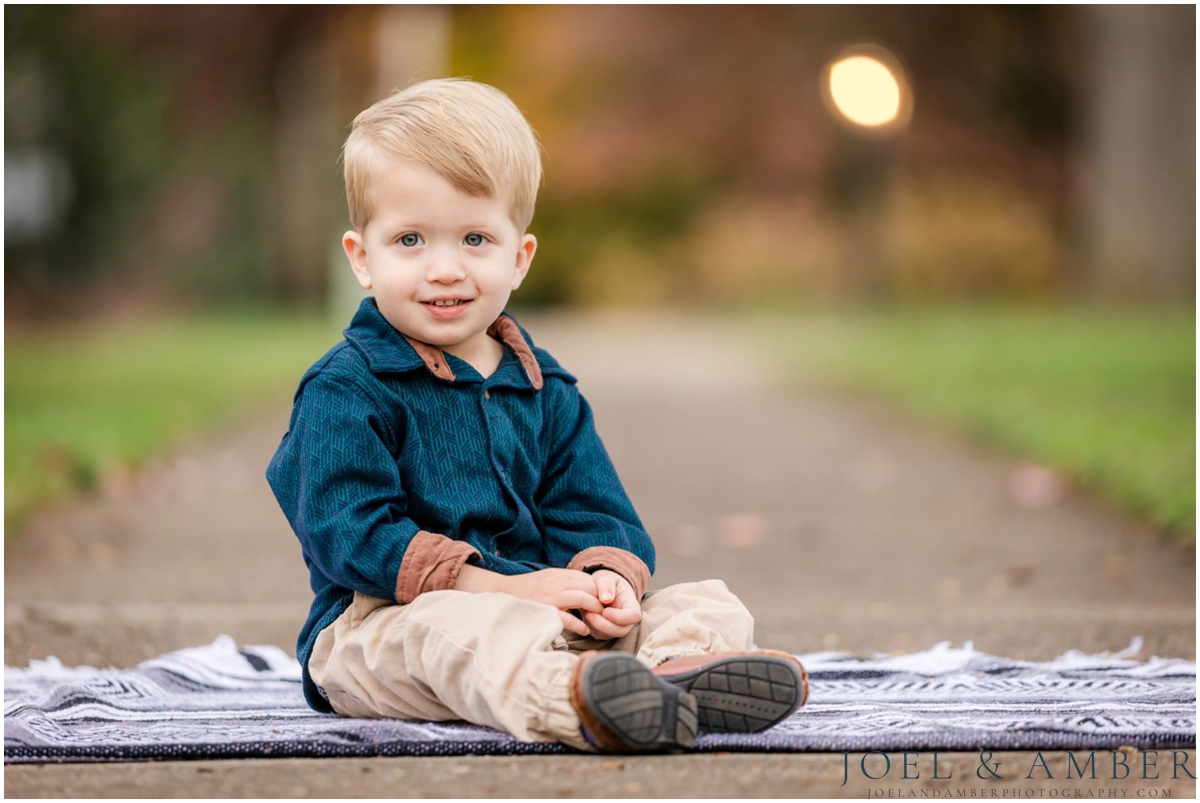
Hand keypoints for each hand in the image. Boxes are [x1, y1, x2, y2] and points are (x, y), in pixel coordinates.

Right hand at [458, 565, 602, 635]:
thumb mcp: (546, 579)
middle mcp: (556, 582)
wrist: (500, 593)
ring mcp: (550, 596)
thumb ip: (564, 582)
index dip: (598, 591)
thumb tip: (586, 589)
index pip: (587, 579)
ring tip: (597, 620)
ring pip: (583, 598)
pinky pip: (568, 617)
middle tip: (603, 612)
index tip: (601, 602)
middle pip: (589, 587)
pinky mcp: (544, 611)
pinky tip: (584, 630)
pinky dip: (579, 625)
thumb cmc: (526, 590)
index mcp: (558, 574)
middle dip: (600, 600)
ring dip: (594, 610)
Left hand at [582, 569, 641, 639]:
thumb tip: (606, 599)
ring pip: (606, 634)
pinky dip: (589, 626)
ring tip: (585, 612)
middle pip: (621, 630)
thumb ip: (607, 585)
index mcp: (632, 606)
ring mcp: (614, 628)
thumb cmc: (606, 582)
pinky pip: (596, 633)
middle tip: (590, 614)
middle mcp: (626, 621)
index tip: (606, 611)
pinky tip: (584, 614)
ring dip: (594, 626)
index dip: (620, 617)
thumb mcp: (607, 578)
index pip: (633, 616)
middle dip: (604, 625)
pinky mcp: (602, 632)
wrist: (599, 589)